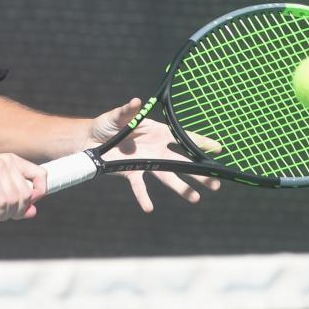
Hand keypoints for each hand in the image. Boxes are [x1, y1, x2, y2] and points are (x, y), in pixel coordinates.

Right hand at [0, 153, 46, 221]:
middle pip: (27, 195)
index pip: (41, 174)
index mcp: (13, 161)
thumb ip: (14, 200)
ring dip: (5, 215)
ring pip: (14, 201)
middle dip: (17, 212)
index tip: (28, 205)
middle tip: (3, 216)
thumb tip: (33, 212)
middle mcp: (8, 162)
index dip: (39, 193)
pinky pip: (2, 203)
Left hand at [86, 98, 221, 211]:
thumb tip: (137, 101)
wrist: (91, 139)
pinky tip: (149, 208)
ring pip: (167, 176)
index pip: (183, 138)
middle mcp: (156, 149)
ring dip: (180, 187)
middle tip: (215, 183)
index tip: (218, 149)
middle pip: (182, 162)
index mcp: (158, 132)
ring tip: (195, 198)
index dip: (200, 143)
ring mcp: (146, 162)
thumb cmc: (108, 123)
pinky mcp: (132, 172)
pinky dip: (143, 196)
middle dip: (199, 173)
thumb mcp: (118, 116)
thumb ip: (128, 111)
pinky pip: (139, 186)